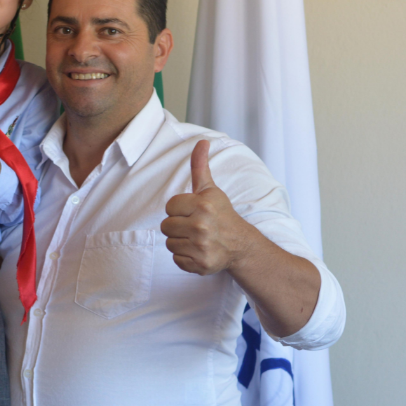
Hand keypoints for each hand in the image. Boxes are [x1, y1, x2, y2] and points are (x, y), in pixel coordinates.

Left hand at [161, 139, 254, 275]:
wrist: (240, 244)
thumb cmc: (221, 214)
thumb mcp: (210, 189)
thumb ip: (200, 166)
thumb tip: (201, 141)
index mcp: (202, 205)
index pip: (169, 207)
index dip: (178, 209)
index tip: (192, 212)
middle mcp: (201, 226)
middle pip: (165, 226)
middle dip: (177, 226)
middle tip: (194, 226)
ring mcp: (201, 247)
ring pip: (169, 243)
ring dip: (180, 242)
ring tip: (196, 238)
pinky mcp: (200, 264)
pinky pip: (177, 259)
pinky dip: (185, 257)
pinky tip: (198, 250)